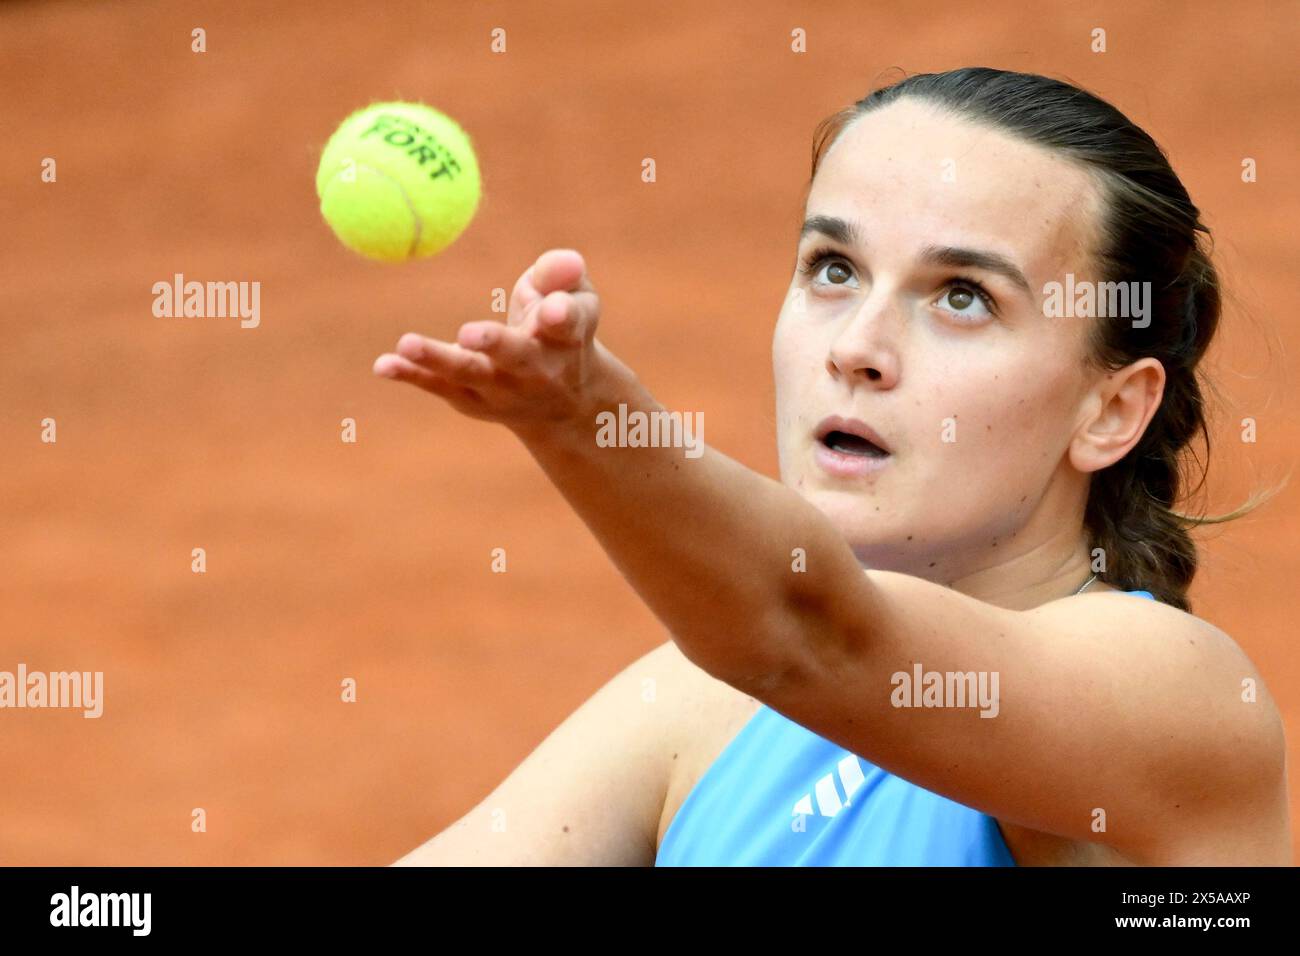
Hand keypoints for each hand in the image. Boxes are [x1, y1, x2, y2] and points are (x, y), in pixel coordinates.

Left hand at [373, 249, 617, 433]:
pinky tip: (383, 365)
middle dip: (494, 343)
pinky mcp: (469, 399)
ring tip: (408, 343)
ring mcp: (500, 389)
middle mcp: (535, 370)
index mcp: (566, 339)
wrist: (561, 406)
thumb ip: (563, 276)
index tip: (554, 309)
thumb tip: (568, 260)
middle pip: (515, 356)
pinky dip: (410, 375)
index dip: (561, 315)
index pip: (567, 324)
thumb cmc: (563, 333)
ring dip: (438, 359)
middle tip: (469, 333)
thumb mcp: (576, 299)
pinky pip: (438, 385)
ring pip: (468, 374)